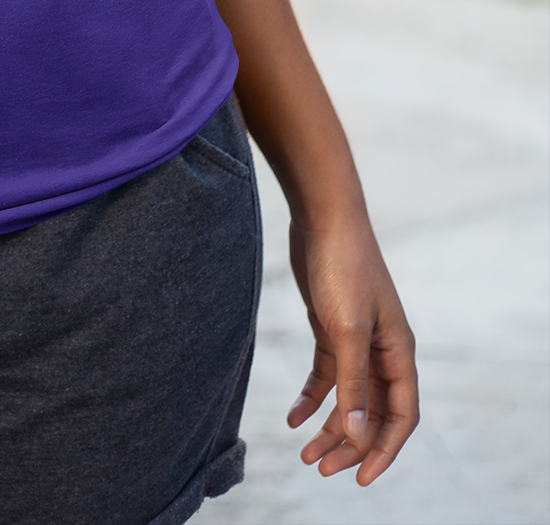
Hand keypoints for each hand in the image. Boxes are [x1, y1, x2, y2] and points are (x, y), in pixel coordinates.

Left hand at [286, 215, 417, 483]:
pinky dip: (312, 397)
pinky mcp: (331, 326)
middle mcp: (382, 349)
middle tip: (321, 468)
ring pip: (348, 396)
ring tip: (305, 453)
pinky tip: (292, 416)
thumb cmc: (343, 266)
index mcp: (398, 352)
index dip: (384, 450)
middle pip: (373, 411)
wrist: (322, 215)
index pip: (401, 415)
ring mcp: (357, 338)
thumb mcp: (347, 328)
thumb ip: (353, 381)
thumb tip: (360, 434)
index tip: (360, 479)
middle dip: (351, 444)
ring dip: (330, 426)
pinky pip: (326, 374)